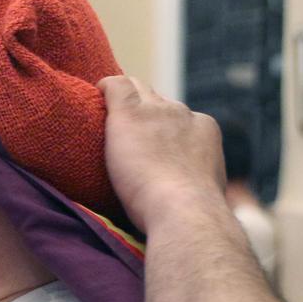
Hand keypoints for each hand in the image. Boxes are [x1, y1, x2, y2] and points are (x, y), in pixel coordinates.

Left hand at [97, 76, 225, 233]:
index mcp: (204, 129)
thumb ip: (197, 180)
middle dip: (144, 114)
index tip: (151, 145)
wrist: (184, 210)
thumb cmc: (191, 214)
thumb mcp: (206, 191)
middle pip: (158, 102)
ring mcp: (156, 111)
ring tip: (107, 119)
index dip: (163, 129)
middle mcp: (182, 114)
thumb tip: (191, 191)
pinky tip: (96, 94)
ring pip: (137, 90)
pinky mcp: (130, 113)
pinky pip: (116, 87)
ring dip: (124, 103)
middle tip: (127, 135)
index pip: (179, 118)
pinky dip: (106, 88)